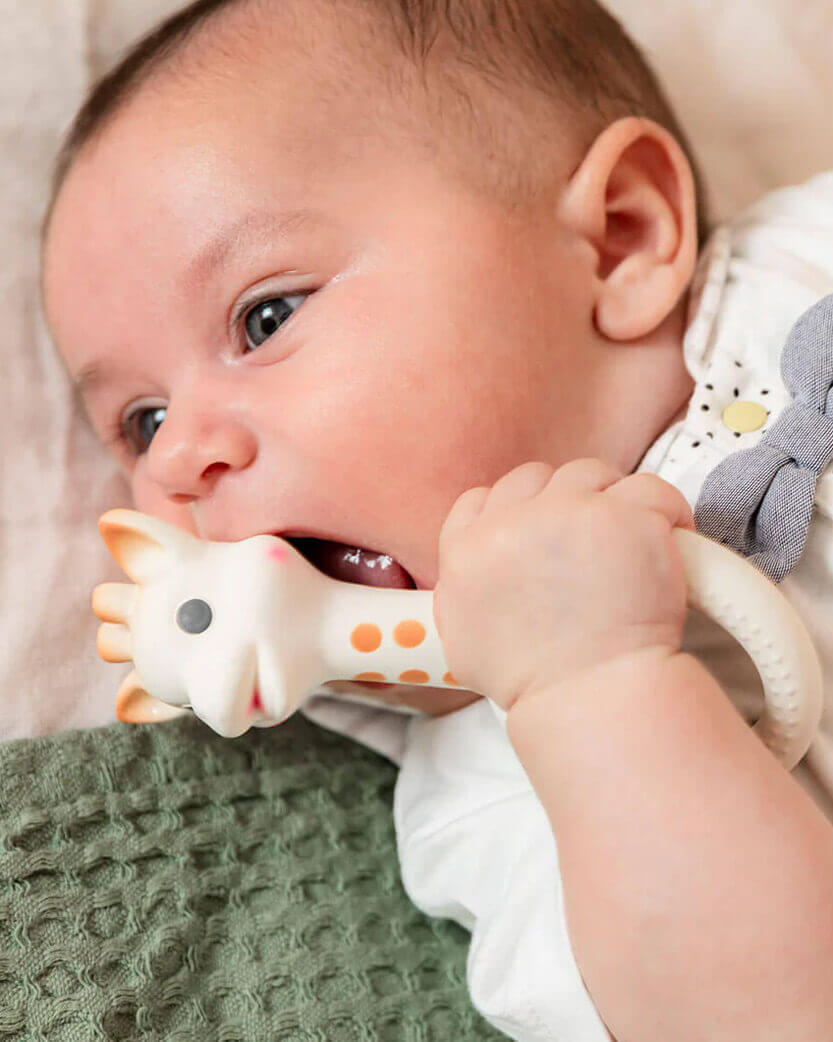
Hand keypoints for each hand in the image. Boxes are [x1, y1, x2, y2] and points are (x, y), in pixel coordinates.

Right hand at [433, 459, 693, 710]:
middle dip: (563, 504)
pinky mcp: (625, 516)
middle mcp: (512, 522)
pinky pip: (650, 488)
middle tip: (589, 544)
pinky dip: (664, 510)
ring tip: (630, 544)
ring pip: (591, 474)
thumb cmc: (534, 682)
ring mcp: (570, 513)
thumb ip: (462, 590)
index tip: (540, 534)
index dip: (515, 512)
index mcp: (467, 549)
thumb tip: (473, 570)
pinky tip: (667, 539)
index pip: (482, 498)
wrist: (589, 699)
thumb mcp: (464, 638)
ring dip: (610, 503)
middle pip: (537, 479)